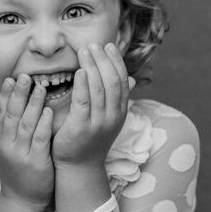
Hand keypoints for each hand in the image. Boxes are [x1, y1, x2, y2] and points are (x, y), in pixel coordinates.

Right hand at [0, 74, 55, 209]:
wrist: (22, 200)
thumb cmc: (17, 172)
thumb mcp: (4, 149)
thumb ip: (1, 127)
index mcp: (0, 140)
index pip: (1, 113)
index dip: (5, 95)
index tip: (10, 78)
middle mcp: (7, 145)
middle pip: (11, 115)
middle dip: (17, 94)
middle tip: (24, 76)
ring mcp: (20, 154)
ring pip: (25, 125)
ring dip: (32, 104)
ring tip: (39, 87)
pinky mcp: (35, 163)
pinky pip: (39, 140)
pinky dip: (43, 124)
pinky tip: (48, 111)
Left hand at [52, 43, 131, 166]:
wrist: (79, 167)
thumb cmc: (90, 139)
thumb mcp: (108, 118)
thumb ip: (115, 98)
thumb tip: (131, 80)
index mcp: (120, 112)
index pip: (122, 81)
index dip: (116, 62)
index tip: (108, 45)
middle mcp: (113, 116)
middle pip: (112, 81)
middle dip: (104, 60)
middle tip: (94, 44)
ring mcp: (98, 122)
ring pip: (99, 88)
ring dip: (92, 66)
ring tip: (85, 51)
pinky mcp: (81, 127)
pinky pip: (84, 102)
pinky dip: (83, 85)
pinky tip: (79, 71)